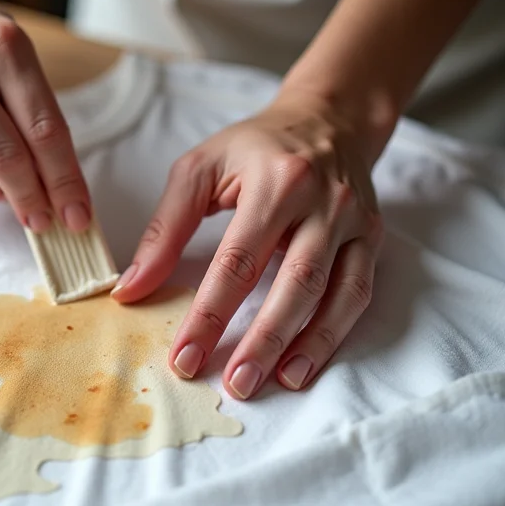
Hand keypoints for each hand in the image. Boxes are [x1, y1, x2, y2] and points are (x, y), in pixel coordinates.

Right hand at [0, 0, 91, 232]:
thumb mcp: (13, 52)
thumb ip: (35, 110)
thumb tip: (54, 185)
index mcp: (3, 45)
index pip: (44, 130)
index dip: (64, 181)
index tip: (77, 216)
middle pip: (5, 158)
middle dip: (30, 200)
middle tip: (43, 221)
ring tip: (0, 184)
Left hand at [112, 88, 384, 398]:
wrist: (328, 120)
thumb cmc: (254, 148)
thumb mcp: (199, 170)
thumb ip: (165, 229)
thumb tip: (132, 288)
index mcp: (276, 182)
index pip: (238, 260)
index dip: (210, 314)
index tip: (184, 357)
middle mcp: (323, 202)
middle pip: (294, 282)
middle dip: (262, 339)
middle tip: (233, 385)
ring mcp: (354, 222)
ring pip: (334, 293)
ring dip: (304, 345)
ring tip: (273, 384)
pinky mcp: (372, 237)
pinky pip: (358, 292)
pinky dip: (334, 332)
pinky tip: (305, 364)